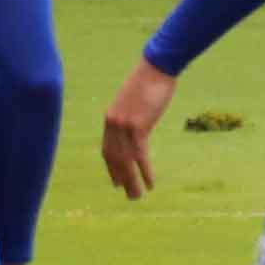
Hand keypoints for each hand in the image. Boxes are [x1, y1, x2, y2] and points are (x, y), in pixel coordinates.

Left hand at [101, 61, 178, 199]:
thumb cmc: (150, 81)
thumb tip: (138, 126)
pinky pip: (139, 155)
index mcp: (110, 117)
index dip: (111, 168)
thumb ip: (133, 116)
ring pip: (125, 161)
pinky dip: (144, 172)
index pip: (106, 149)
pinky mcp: (137, 126)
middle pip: (114, 159)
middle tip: (129, 195)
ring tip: (137, 197)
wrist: (157, 67)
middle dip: (121, 179)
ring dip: (132, 182)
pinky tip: (150, 183)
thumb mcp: (136, 101)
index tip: (116, 182)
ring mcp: (123, 125)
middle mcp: (113, 124)